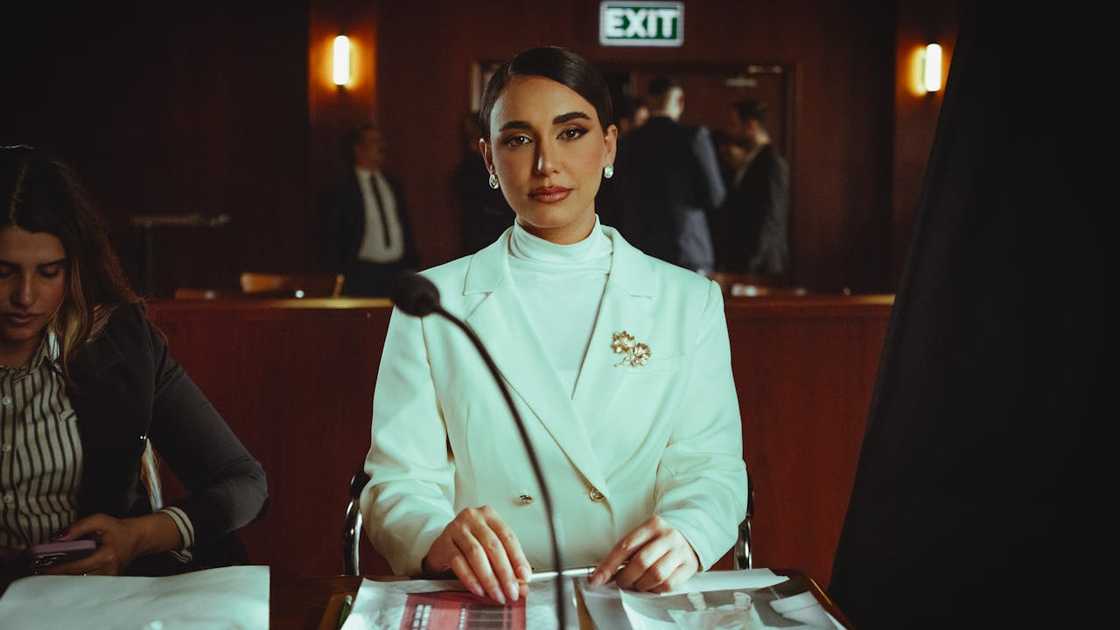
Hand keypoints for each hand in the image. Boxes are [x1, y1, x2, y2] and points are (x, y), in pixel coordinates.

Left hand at [45, 513, 177, 575]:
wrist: (138, 538)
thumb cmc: (119, 528)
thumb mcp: (100, 520)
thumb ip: (79, 527)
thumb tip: (58, 538)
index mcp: (108, 556)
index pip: (78, 566)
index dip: (59, 569)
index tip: (43, 570)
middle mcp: (109, 570)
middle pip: (78, 578)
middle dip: (59, 576)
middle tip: (40, 572)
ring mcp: (110, 577)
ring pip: (82, 582)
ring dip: (66, 578)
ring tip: (49, 573)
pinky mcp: (109, 580)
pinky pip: (88, 581)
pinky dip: (75, 578)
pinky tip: (65, 574)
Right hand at [423, 505, 530, 604]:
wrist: (441, 546)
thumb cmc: (469, 545)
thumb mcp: (490, 550)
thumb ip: (507, 565)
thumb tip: (522, 585)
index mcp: (489, 515)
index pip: (508, 536)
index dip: (518, 558)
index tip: (525, 577)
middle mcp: (473, 518)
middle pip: (493, 546)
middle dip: (505, 573)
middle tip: (511, 591)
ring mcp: (456, 529)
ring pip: (476, 554)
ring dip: (489, 578)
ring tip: (497, 594)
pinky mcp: (443, 543)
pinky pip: (458, 562)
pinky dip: (470, 579)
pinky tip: (479, 590)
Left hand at [589, 514, 699, 591]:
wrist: (690, 536)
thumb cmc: (659, 539)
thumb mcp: (643, 536)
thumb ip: (625, 552)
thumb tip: (602, 574)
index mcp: (651, 525)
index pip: (625, 547)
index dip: (608, 566)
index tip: (596, 580)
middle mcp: (667, 537)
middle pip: (641, 562)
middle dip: (625, 578)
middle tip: (621, 582)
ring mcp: (679, 551)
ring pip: (655, 575)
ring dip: (640, 585)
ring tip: (637, 584)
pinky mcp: (688, 566)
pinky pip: (668, 584)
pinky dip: (655, 589)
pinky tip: (651, 586)